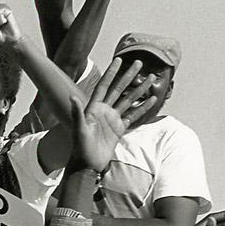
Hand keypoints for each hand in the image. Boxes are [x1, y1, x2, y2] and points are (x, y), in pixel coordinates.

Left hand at [67, 57, 156, 172]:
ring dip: (139, 90)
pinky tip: (153, 99)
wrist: (87, 165)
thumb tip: (71, 97)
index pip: (104, 86)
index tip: (118, 60)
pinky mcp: (119, 129)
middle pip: (118, 89)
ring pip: (128, 101)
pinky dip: (143, 108)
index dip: (111, 73)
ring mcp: (112, 119)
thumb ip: (77, 113)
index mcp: (93, 108)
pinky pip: (133, 116)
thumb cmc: (80, 148)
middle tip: (138, 62)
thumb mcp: (79, 130)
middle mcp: (104, 111)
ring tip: (151, 78)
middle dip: (128, 76)